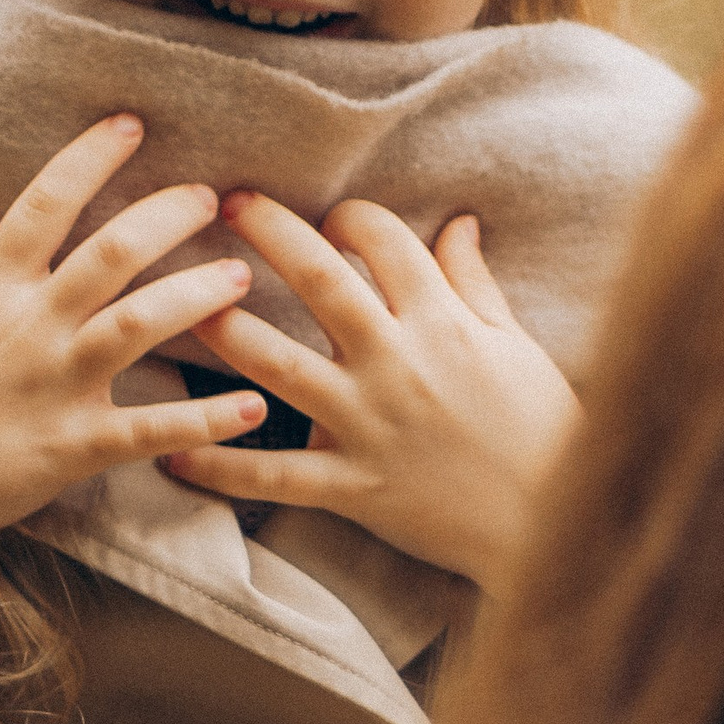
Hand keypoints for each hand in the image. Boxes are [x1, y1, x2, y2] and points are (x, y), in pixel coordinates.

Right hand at [0, 114, 265, 652]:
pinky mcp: (70, 447)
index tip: (133, 124)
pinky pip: (150, 429)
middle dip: (169, 217)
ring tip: (241, 278)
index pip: (47, 201)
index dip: (92, 157)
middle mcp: (28, 325)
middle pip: (113, 252)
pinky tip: (254, 408)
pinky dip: (206, 421)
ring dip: (198, 297)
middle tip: (212, 197)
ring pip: (140, 324)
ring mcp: (53, 384)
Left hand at [166, 195, 579, 593]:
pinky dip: (219, 465)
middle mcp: (396, 363)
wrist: (552, 523)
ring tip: (175, 305)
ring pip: (277, 365)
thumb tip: (458, 222)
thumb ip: (473, 283)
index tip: (330, 214)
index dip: (350, 214)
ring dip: (222, 331)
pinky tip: (171, 451)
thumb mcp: (514, 344)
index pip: (383, 240)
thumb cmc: (540, 428)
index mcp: (442, 321)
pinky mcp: (353, 487)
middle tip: (225, 200)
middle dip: (266, 230)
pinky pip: (273, 475)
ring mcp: (368, 425)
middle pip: (317, 278)